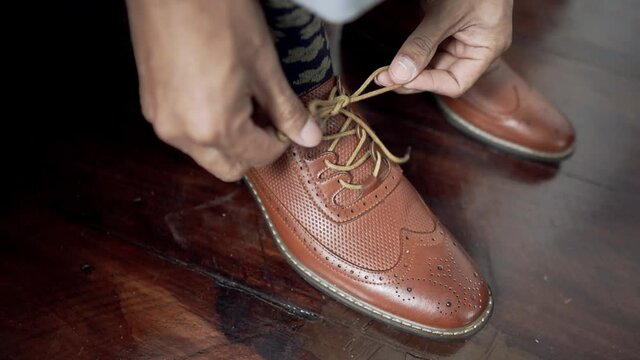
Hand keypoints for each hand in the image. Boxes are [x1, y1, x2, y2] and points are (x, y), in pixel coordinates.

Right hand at [126, 0, 321, 180]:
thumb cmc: (220, 15)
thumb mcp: (263, 64)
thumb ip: (286, 109)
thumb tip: (311, 137)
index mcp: (214, 128)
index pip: (258, 158)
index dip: (281, 142)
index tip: (289, 120)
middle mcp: (181, 135)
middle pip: (227, 167)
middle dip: (252, 151)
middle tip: (268, 117)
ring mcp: (160, 119)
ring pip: (203, 153)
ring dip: (228, 140)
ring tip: (242, 100)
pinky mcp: (149, 103)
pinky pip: (183, 132)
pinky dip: (204, 125)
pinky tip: (216, 92)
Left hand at [376, 0, 512, 96]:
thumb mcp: (447, 13)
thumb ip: (422, 44)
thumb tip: (399, 75)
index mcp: (486, 49)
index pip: (456, 83)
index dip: (427, 84)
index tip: (400, 80)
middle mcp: (475, 48)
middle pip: (441, 76)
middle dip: (412, 78)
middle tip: (384, 77)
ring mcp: (461, 38)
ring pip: (432, 63)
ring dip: (410, 68)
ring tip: (385, 71)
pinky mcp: (446, 27)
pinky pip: (428, 48)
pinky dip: (412, 53)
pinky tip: (396, 58)